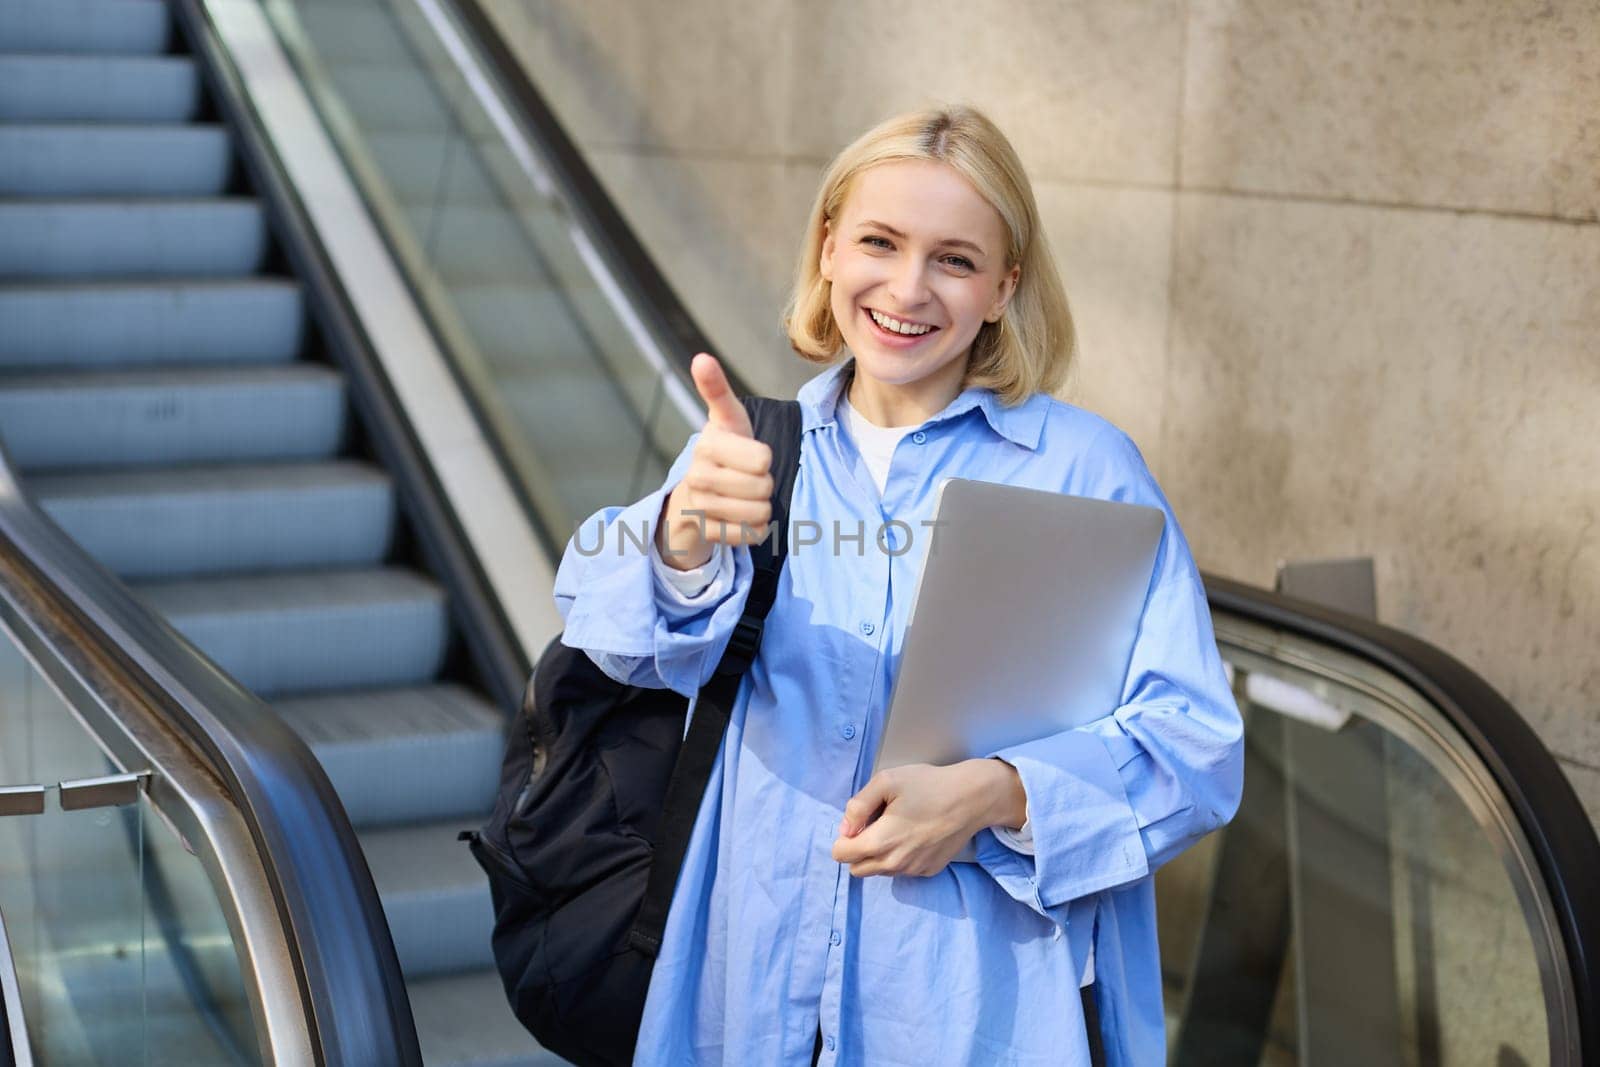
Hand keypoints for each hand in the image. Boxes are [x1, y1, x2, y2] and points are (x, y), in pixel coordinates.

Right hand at [657, 353, 774, 570]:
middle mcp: (697, 474)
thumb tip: (701, 357)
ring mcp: (700, 506)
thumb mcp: (725, 419)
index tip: (747, 454)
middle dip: (763, 484)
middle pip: (763, 487)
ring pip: (758, 512)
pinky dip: (753, 529)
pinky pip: (751, 534)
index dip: (763, 458)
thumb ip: (716, 389)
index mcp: (708, 444)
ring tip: (743, 497)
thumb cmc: (723, 451)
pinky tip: (737, 517)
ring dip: (760, 507)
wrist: (694, 494)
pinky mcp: (707, 532)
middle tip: (746, 477)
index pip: (762, 458)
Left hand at [830, 759, 1026, 877]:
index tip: (860, 821)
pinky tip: (914, 834)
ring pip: (879, 870)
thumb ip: (857, 806)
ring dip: (879, 854)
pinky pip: (902, 870)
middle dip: (858, 849)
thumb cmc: (929, 786)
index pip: (840, 855)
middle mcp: (895, 864)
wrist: (971, 798)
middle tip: (875, 824)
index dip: (844, 836)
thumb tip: (845, 829)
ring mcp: (913, 870)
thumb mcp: (886, 781)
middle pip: (857, 868)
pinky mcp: (928, 871)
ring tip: (898, 826)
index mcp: (880, 842)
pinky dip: (900, 857)